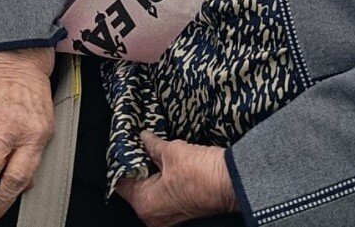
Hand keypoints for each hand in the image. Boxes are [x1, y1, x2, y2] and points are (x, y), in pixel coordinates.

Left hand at [116, 132, 237, 226]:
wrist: (233, 183)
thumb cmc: (203, 174)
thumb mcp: (172, 152)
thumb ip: (152, 145)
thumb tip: (144, 137)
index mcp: (145, 204)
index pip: (121, 182)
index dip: (123, 160)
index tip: (124, 145)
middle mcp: (153, 216)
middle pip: (135, 187)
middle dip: (138, 165)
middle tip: (138, 143)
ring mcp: (168, 216)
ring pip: (150, 190)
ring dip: (151, 171)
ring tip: (152, 149)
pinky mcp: (181, 211)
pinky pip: (163, 194)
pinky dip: (163, 179)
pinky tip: (165, 161)